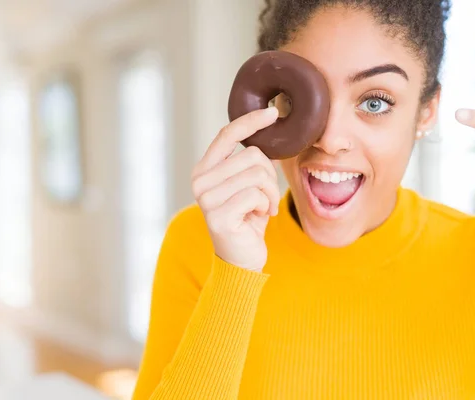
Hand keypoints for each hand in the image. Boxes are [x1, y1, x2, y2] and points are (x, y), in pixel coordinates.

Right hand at [191, 107, 280, 271]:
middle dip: (270, 176)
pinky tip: (260, 217)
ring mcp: (206, 199)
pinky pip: (256, 195)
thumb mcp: (250, 187)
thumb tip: (270, 131)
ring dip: (270, 193)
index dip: (250, 121)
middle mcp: (200, 181)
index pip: (227, 135)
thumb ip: (253, 163)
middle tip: (267, 197)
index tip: (274, 113)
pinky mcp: (218, 215)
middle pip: (251, 155)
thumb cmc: (248, 221)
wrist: (241, 261)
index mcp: (205, 170)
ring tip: (264, 208)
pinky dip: (266, 205)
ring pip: (257, 175)